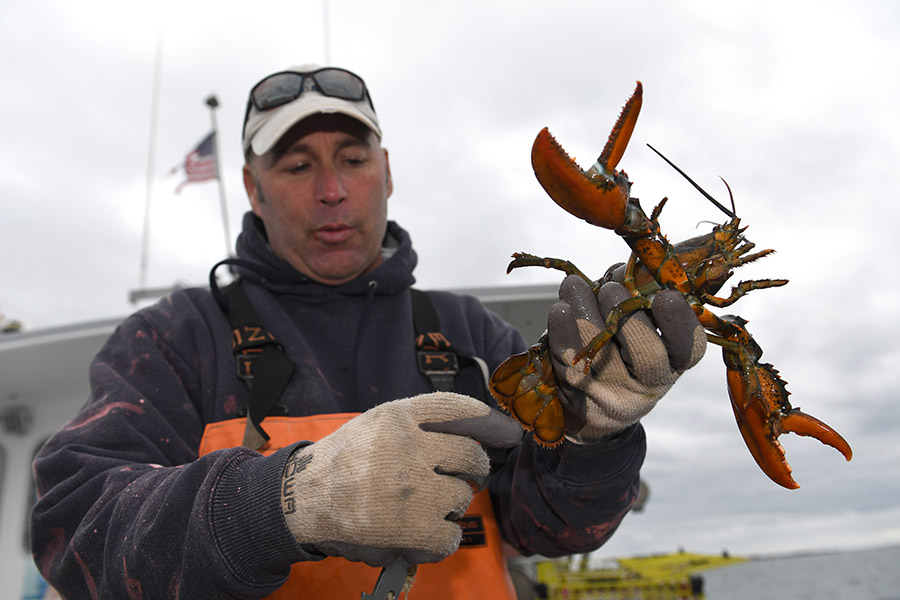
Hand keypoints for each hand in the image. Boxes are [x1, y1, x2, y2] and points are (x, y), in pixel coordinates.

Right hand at [280, 392, 521, 565]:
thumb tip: (485, 432)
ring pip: (461, 496)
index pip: (458, 408)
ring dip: (450, 506)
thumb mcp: (378, 425)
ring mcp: (413, 486)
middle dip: (474, 469)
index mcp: (399, 416)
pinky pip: (450, 534)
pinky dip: (442, 540)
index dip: (490, 420)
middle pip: (471, 455)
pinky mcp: (412, 524)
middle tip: (463, 478)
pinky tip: (426, 536)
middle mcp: (409, 446)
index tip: (510, 432)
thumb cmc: (344, 462)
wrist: (303, 500)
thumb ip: (421, 424)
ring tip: (425, 508)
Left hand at [548, 275, 705, 441]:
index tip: (666, 295)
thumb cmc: (624, 348)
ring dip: (586, 312)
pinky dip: (563, 330)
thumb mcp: (642, 325)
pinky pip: (569, 361)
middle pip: (646, 353)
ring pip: (602, 356)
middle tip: (609, 289)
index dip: (679, 322)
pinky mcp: (579, 395)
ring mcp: (614, 393)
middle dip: (626, 313)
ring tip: (575, 286)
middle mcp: (649, 383)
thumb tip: (622, 271)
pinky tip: (561, 309)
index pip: (689, 348)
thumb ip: (639, 296)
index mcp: (675, 362)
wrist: (594, 400)